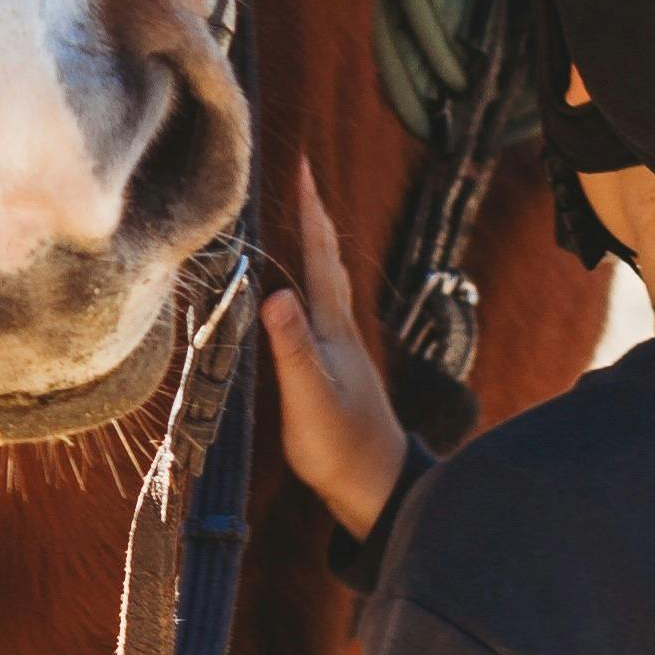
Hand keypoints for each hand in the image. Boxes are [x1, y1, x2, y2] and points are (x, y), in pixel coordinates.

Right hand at [256, 167, 420, 543]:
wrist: (380, 489)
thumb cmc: (342, 448)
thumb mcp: (309, 397)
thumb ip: (292, 348)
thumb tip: (274, 293)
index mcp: (334, 329)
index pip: (320, 258)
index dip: (311, 211)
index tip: (302, 165)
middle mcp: (342, 331)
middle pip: (328, 263)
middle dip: (314, 219)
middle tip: (301, 180)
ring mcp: (343, 351)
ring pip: (329, 286)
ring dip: (315, 249)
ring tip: (304, 223)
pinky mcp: (338, 371)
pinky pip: (323, 311)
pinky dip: (313, 286)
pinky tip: (306, 298)